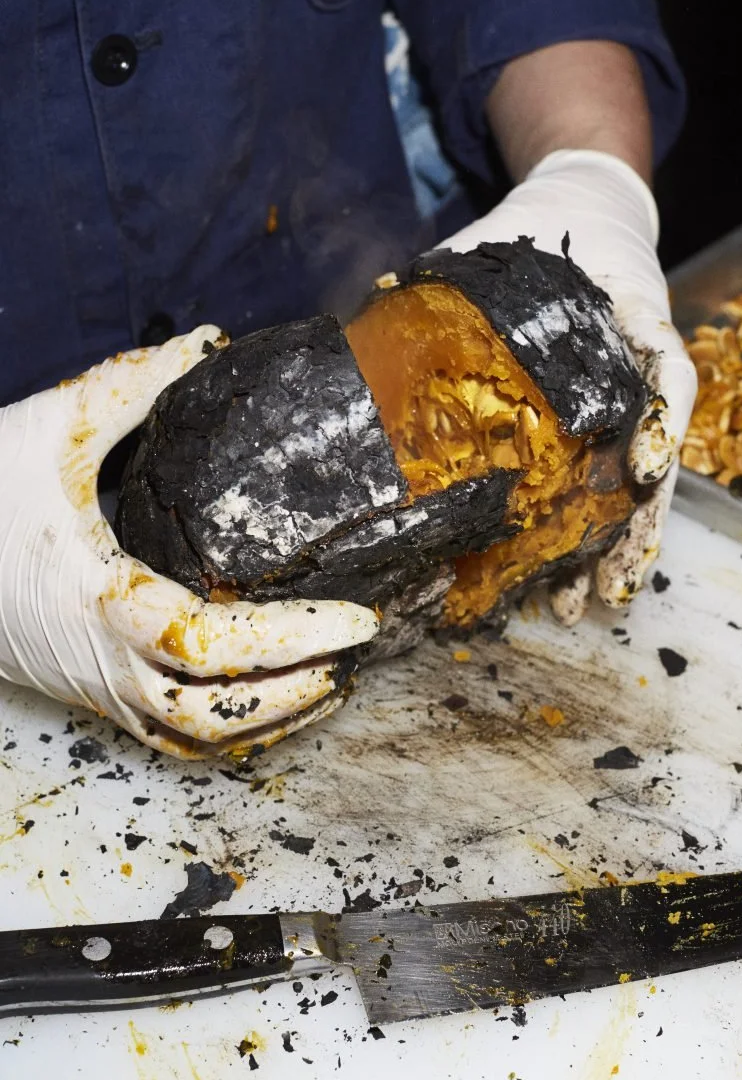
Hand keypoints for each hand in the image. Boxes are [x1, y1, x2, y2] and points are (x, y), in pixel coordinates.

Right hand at [0, 329, 378, 759]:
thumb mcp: (45, 428)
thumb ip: (130, 386)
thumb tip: (204, 341)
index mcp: (98, 601)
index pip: (213, 646)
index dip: (294, 640)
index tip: (358, 617)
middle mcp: (102, 662)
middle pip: (217, 715)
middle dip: (301, 689)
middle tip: (359, 648)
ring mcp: (96, 687)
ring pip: (196, 739)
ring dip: (273, 719)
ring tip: (333, 676)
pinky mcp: (92, 692)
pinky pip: (171, 735)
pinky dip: (230, 729)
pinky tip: (271, 697)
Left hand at [439, 149, 696, 623]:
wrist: (574, 218)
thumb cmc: (537, 231)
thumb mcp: (503, 244)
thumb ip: (459, 273)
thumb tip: (384, 294)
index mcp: (626, 318)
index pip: (663, 369)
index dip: (657, 421)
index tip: (636, 469)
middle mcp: (633, 373)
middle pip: (647, 457)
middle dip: (626, 528)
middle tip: (601, 590)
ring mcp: (619, 407)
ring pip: (626, 490)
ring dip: (604, 551)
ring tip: (576, 607)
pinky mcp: (594, 428)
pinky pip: (595, 488)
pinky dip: (581, 537)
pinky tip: (556, 583)